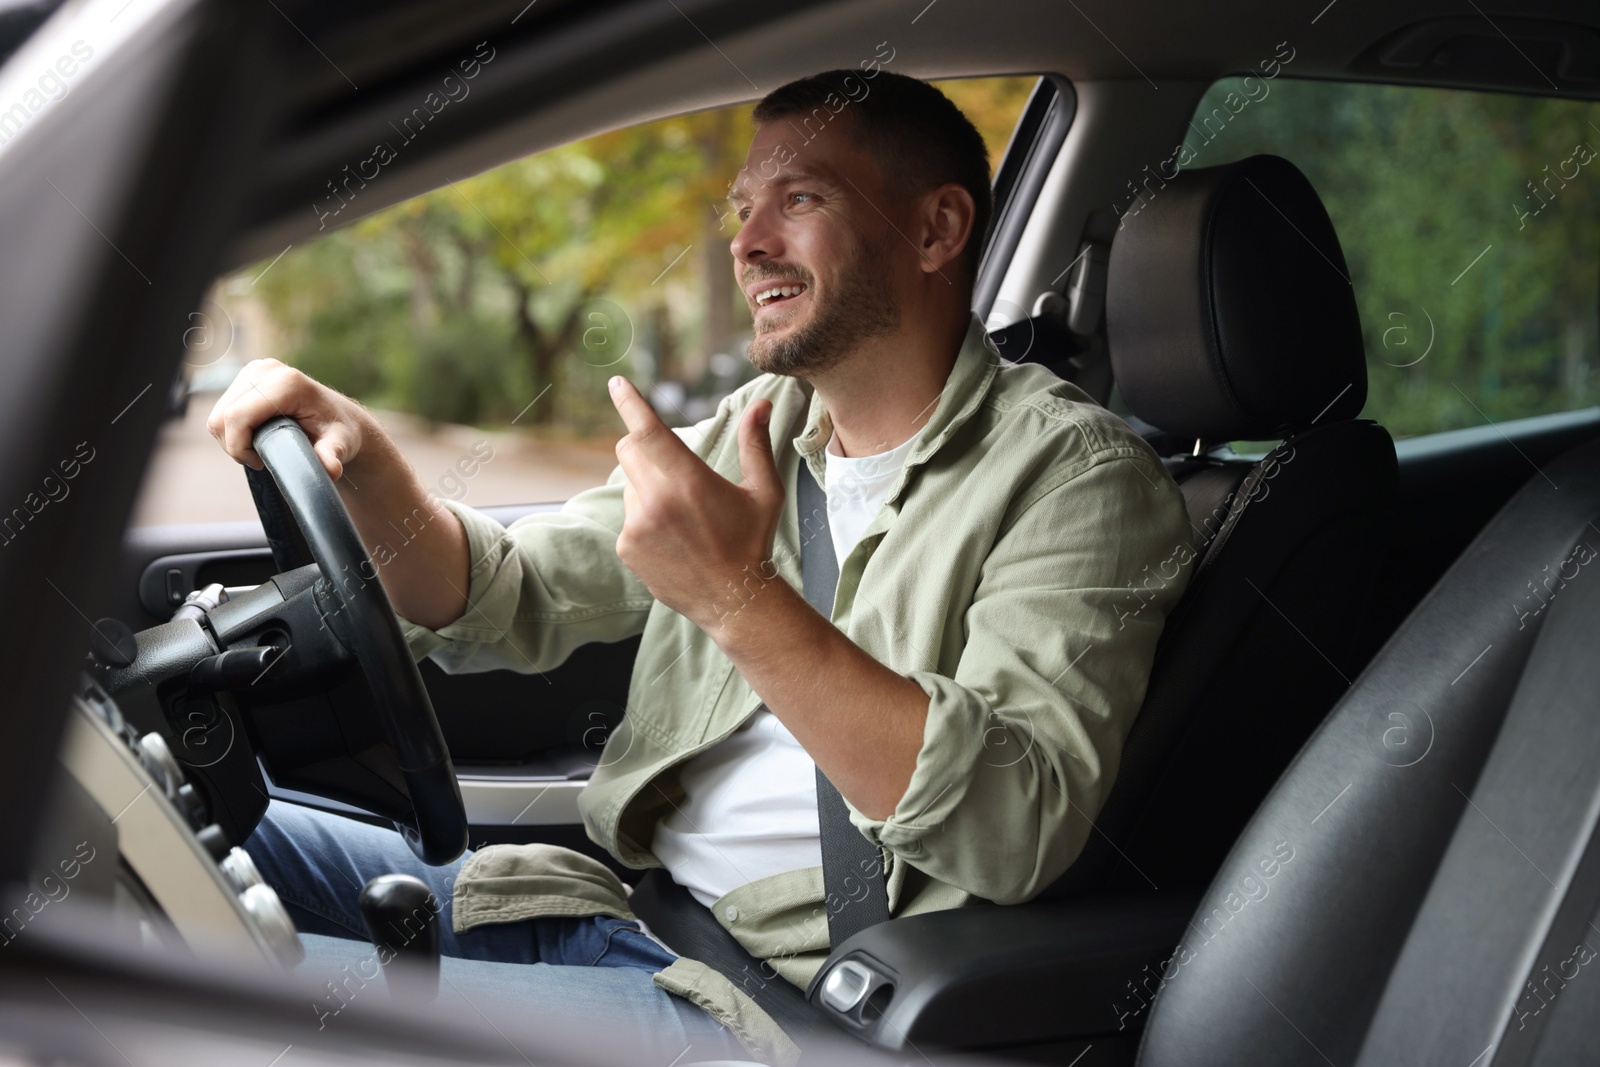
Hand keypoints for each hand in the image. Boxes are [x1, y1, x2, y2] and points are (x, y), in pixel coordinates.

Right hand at [206, 358, 370, 480]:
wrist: (340, 418)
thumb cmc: (340, 432)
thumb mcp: (340, 445)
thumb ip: (332, 456)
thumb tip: (331, 469)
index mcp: (286, 383)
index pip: (237, 417)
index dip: (239, 447)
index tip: (260, 463)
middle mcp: (266, 370)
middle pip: (222, 417)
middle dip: (235, 446)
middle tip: (260, 459)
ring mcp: (254, 369)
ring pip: (218, 414)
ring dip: (232, 439)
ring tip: (260, 449)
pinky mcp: (247, 375)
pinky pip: (222, 409)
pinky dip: (232, 429)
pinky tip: (255, 436)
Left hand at [607, 376, 784, 633]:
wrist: (733, 599)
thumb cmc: (752, 541)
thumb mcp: (763, 491)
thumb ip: (755, 444)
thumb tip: (760, 405)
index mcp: (690, 481)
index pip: (650, 430)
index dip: (630, 403)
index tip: (616, 383)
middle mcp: (657, 500)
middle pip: (629, 450)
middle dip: (642, 447)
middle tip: (671, 467)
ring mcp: (637, 525)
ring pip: (629, 484)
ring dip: (647, 487)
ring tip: (681, 516)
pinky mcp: (626, 546)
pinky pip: (627, 515)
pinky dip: (643, 517)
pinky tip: (671, 537)